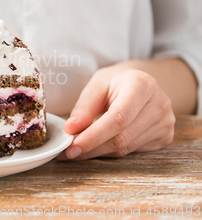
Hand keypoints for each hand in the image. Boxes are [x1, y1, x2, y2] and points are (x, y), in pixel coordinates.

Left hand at [57, 65, 175, 159]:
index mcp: (142, 86)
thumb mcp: (96, 85)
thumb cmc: (115, 82)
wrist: (140, 82)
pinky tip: (99, 145)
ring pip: (126, 148)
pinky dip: (111, 151)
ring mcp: (165, 122)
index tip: (72, 146)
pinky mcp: (165, 136)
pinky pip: (133, 151)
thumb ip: (84, 107)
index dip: (94, 136)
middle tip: (69, 152)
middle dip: (92, 147)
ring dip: (99, 152)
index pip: (118, 119)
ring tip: (80, 148)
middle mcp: (159, 105)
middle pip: (122, 137)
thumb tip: (70, 130)